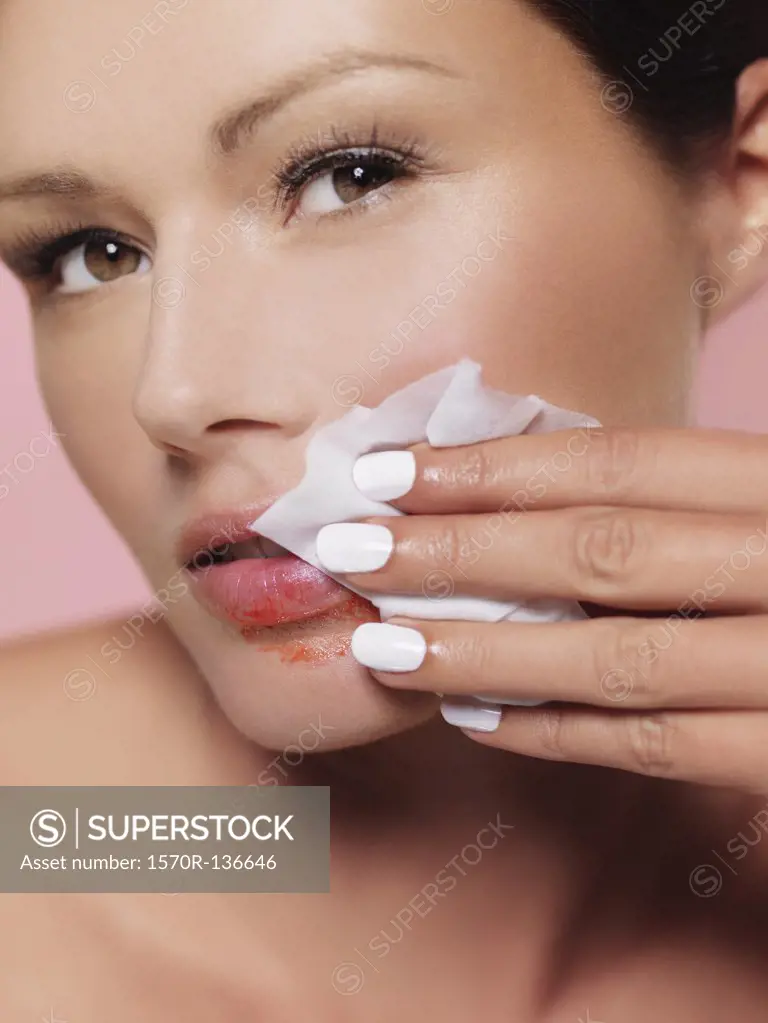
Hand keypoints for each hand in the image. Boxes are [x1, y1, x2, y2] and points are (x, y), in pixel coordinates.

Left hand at [315, 428, 767, 792]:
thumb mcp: (765, 513)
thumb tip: (527, 498)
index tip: (393, 472)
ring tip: (385, 646)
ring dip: (484, 652)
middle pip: (601, 551)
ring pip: (616, 658)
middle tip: (350, 549)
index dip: (496, 466)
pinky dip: (557, 733)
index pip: (619, 462)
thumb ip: (685, 505)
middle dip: (462, 552)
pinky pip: (657, 745)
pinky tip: (478, 720)